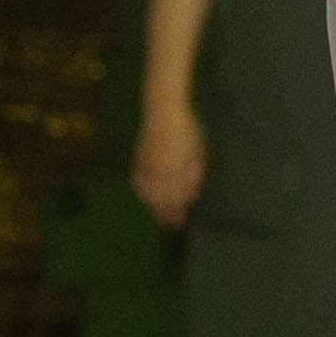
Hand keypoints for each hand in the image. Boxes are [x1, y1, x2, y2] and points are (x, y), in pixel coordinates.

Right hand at [132, 91, 206, 228]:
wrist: (163, 110)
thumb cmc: (186, 130)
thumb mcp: (197, 153)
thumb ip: (193, 175)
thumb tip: (191, 196)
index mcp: (176, 168)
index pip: (176, 198)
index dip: (179, 213)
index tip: (181, 224)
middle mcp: (159, 169)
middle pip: (161, 200)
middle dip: (167, 215)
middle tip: (173, 226)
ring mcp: (147, 165)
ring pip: (148, 194)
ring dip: (155, 207)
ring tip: (160, 217)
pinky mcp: (139, 160)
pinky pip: (139, 183)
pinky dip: (144, 194)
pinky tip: (147, 198)